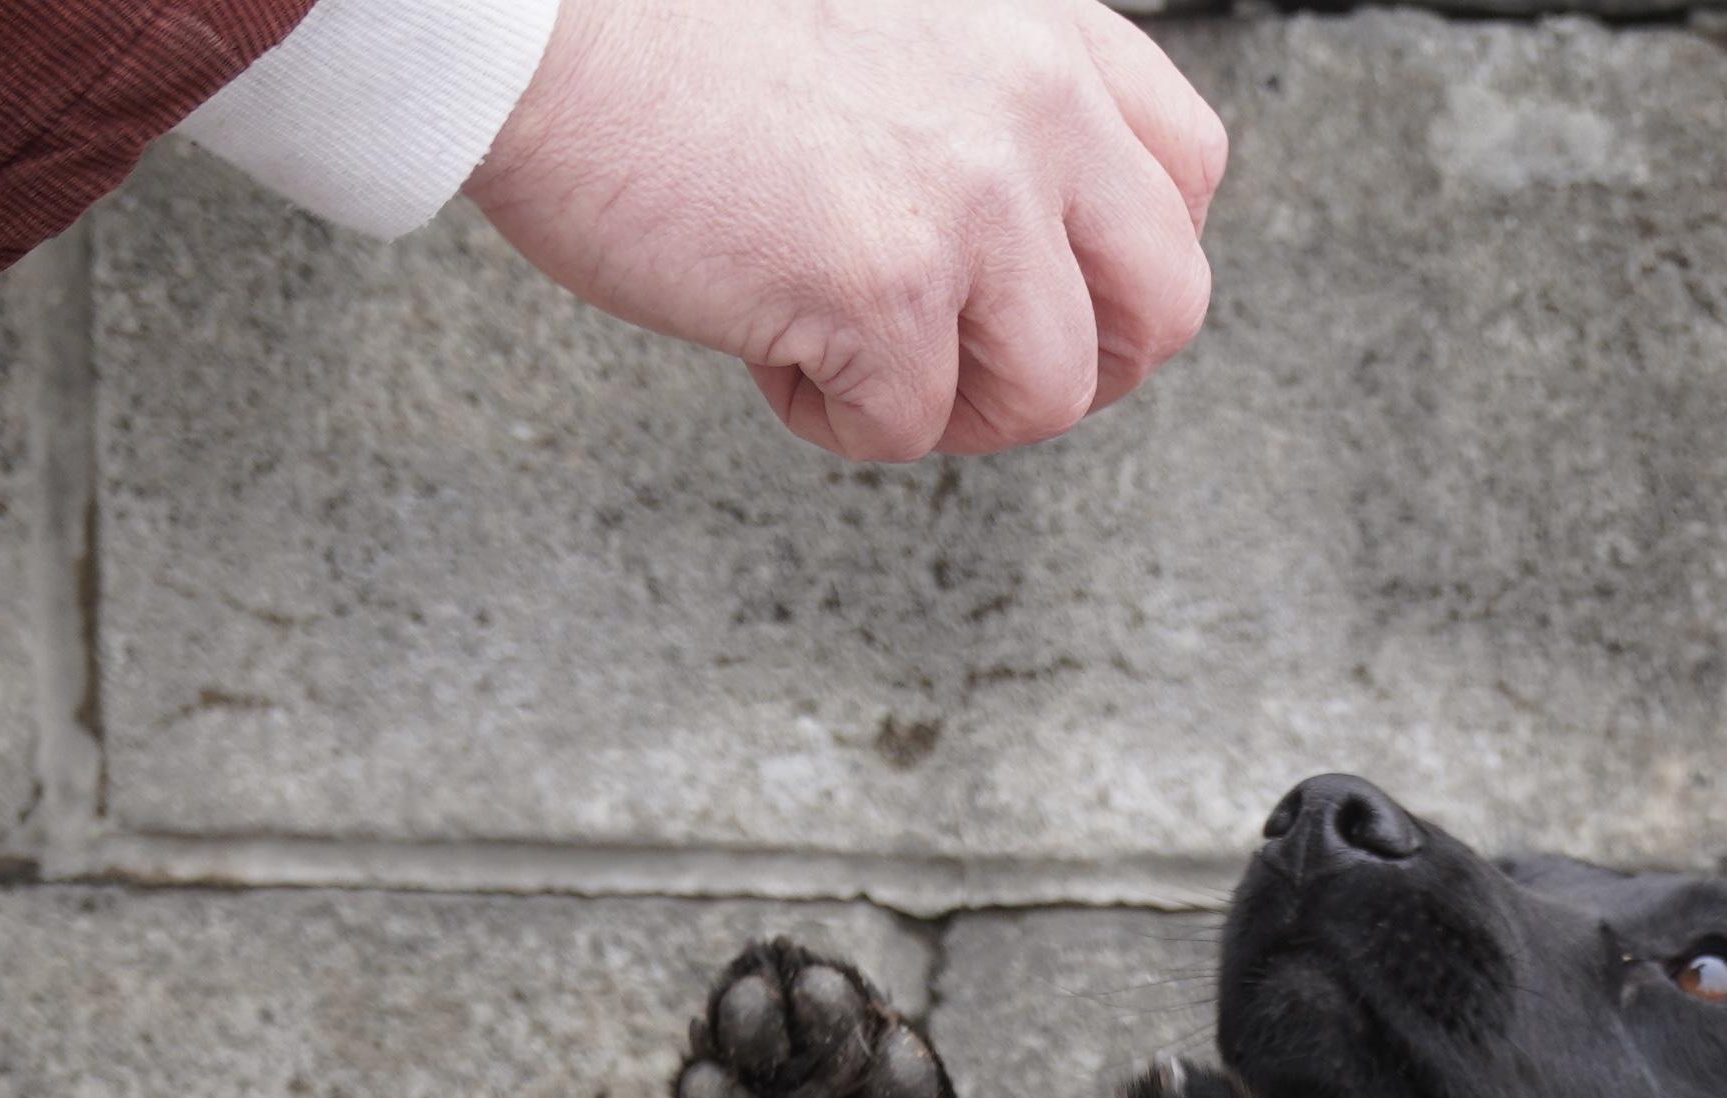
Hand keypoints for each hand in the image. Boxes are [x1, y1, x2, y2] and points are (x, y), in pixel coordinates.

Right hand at [467, 0, 1225, 460]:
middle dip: (1076, 366)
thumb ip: (973, 102)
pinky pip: (907, 427)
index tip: (1046, 290)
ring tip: (847, 352)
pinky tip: (763, 338)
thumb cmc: (670, 19)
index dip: (1124, 264)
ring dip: (952, 409)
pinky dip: (829, 416)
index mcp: (1036, 27)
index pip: (1185, 171)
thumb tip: (1019, 234)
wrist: (541, 14)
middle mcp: (1029, 99)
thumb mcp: (883, 22)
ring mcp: (970, 197)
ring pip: (1051, 389)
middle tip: (970, 367)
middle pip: (1164, 301)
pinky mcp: (885, 289)